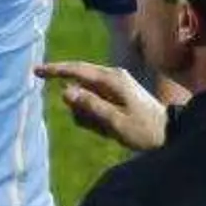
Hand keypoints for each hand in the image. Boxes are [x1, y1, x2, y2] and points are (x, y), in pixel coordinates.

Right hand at [35, 60, 167, 151]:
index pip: (77, 70)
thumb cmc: (144, 130)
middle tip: (96, 125)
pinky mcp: (114, 96)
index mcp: (112, 79)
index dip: (55, 70)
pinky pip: (92, 104)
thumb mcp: (116, 121)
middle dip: (78, 107)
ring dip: (87, 116)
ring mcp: (113, 86)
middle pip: (78, 86)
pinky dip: (94, 118)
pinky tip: (108, 129)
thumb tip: (65, 91)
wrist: (170, 135)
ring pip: (83, 98)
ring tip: (106, 130)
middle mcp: (111, 78)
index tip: (36, 71)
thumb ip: (90, 105)